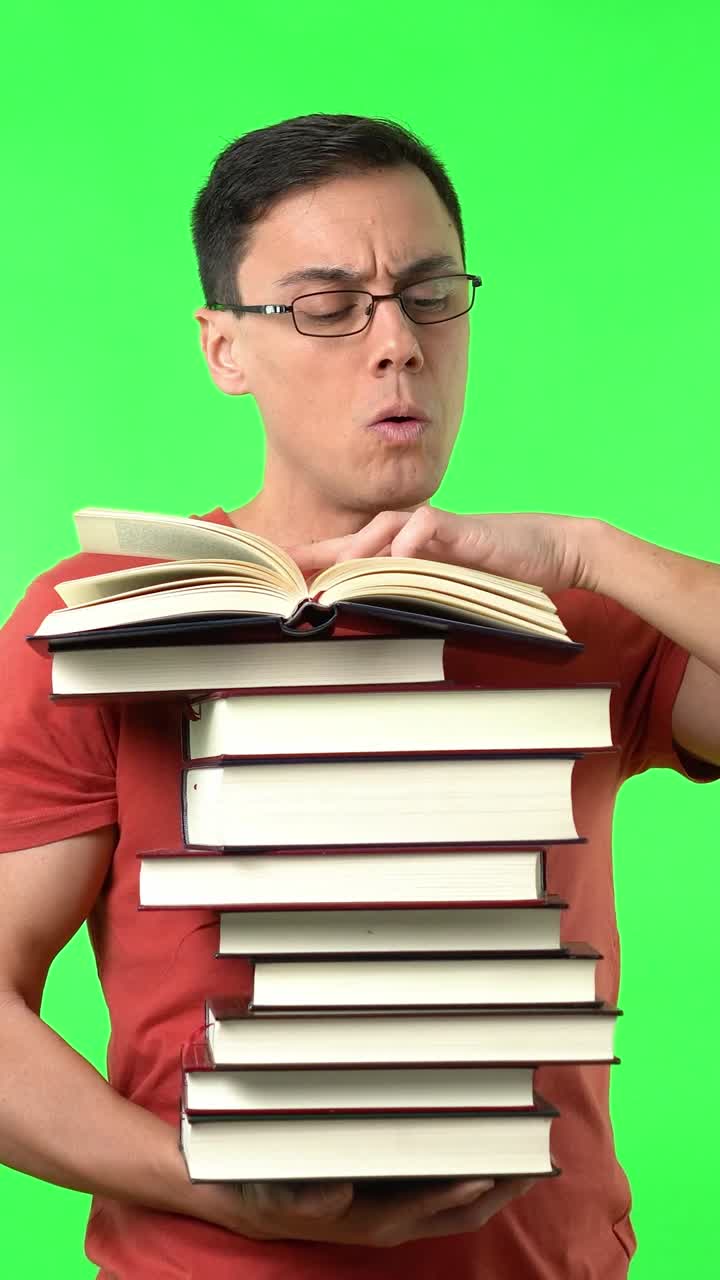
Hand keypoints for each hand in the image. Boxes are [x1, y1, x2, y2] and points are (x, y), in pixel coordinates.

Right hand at [200, 1174, 536, 1246]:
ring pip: (456, 1200)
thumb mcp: (272, 1190)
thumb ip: (301, 1196)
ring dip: (492, 1178)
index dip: (463, 1192)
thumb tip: (335, 1196)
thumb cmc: (264, 1188)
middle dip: (499, 1186)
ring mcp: (392, 1207)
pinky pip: (440, 1187)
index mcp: (369, 1218)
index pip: (429, 1208)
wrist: (241, 1197)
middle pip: (459, 1209)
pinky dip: (468, 1170)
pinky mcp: (388, 1193)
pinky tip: (481, 1142)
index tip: (495, 1170)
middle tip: (537, 1156)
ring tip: (524, 1147)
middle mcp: (389, 1217)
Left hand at [287, 506, 600, 594]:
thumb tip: (376, 621)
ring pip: (385, 527)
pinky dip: (410, 539)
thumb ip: (416, 598)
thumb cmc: (501, 574)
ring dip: (358, 549)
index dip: (318, 558)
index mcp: (410, 550)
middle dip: (321, 552)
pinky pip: (428, 526)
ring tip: (334, 572)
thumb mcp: (452, 593)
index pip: (354, 551)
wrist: (553, 550)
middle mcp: (416, 534)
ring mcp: (439, 528)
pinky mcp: (465, 527)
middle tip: (286, 570)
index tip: (281, 572)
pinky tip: (395, 556)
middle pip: (358, 537)